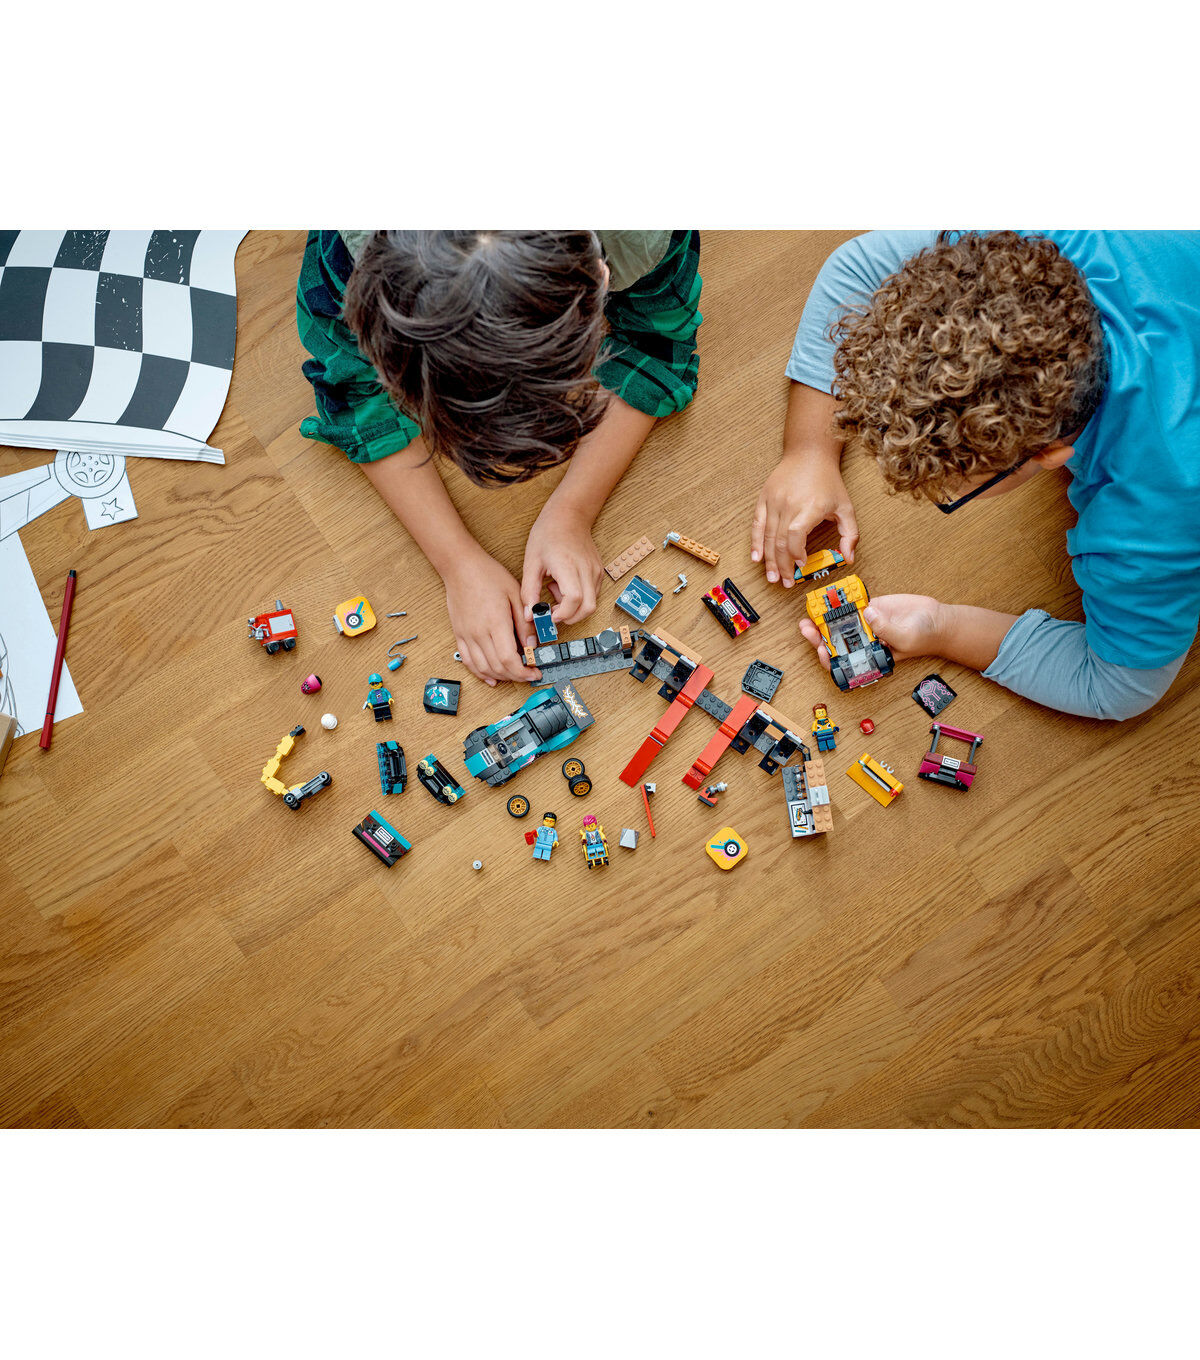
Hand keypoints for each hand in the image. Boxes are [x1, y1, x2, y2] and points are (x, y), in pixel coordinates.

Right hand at [443, 552, 540, 685]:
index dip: (523, 672)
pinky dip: (481, 673)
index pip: (509, 659)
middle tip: (529, 674)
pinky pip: (468, 662)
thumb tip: (532, 645)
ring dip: (500, 677)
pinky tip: (492, 678)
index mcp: (495, 623)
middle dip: (516, 677)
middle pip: (497, 668)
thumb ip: (524, 623)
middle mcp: (478, 633)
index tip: (535, 673)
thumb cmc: (489, 575)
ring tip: (514, 675)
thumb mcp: (515, 594)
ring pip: (483, 668)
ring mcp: (466, 635)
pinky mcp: (458, 634)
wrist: (460, 566)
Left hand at [521, 501, 603, 627]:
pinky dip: (578, 599)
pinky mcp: (598, 572)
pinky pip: (592, 594)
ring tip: (555, 590)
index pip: (574, 600)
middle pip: (588, 608)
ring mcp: (595, 571)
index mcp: (568, 566)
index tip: (548, 615)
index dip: (562, 614)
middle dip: (570, 617)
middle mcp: (586, 570)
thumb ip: (529, 591)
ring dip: (573, 607)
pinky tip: (563, 585)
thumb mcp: (531, 562)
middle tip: (552, 610)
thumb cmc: (548, 534)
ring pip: (591, 604)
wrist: (569, 515)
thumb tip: (530, 615)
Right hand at [750, 452, 858, 586]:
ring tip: (772, 576)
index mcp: (810, 506)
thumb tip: (849, 558)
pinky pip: (757, 525)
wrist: (808, 454)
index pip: (796, 535)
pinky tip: (757, 558)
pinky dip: (756, 543)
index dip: (796, 554)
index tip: (800, 565)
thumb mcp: (846, 507)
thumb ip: (850, 534)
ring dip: (769, 560)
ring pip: (768, 537)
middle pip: (780, 541)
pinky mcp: (764, 499)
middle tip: (785, 582)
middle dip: (782, 565)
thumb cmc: (828, 481)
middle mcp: (789, 504)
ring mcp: (774, 501)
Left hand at [798, 593, 946, 670]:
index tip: (821, 650)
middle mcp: (863, 641)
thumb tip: (867, 615)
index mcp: (869, 655)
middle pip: (835, 641)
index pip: (844, 661)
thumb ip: (886, 629)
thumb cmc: (923, 637)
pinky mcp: (870, 607)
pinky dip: (841, 601)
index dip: (829, 658)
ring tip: (812, 612)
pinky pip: (852, 604)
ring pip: (839, 622)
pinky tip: (830, 597)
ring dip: (824, 619)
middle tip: (807, 629)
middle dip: (818, 636)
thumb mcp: (905, 638)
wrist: (936, 620)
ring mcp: (865, 624)